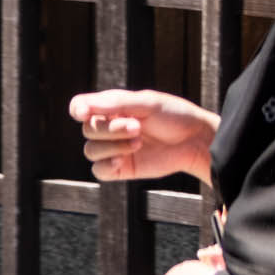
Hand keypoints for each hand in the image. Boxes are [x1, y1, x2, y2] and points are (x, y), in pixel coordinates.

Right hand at [69, 90, 219, 184]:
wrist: (195, 140)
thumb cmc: (175, 116)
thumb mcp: (148, 103)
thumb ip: (116, 103)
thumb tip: (82, 106)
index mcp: (113, 107)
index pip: (81, 106)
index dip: (78, 109)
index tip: (84, 113)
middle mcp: (110, 127)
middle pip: (88, 129)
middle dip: (110, 128)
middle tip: (137, 126)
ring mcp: (114, 148)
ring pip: (91, 150)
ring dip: (113, 146)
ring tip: (139, 142)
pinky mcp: (120, 168)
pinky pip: (98, 170)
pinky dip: (107, 165)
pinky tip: (123, 160)